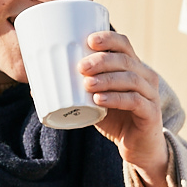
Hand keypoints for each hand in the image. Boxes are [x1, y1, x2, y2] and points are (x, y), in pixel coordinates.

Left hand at [78, 31, 173, 186]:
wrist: (137, 147)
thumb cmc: (114, 118)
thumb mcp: (94, 101)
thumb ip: (74, 91)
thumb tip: (36, 88)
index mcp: (133, 67)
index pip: (124, 45)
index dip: (108, 39)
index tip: (89, 40)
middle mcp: (145, 76)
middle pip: (125, 60)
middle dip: (102, 60)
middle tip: (80, 67)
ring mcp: (150, 94)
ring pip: (130, 79)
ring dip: (106, 79)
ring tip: (86, 83)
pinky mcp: (151, 113)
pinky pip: (134, 101)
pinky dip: (115, 98)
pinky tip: (99, 100)